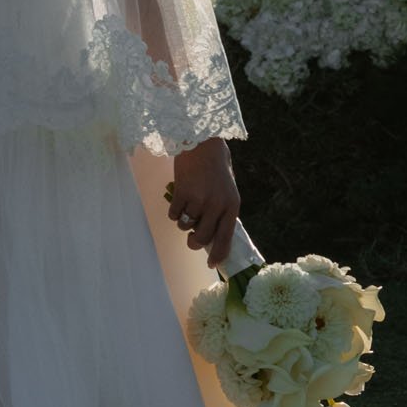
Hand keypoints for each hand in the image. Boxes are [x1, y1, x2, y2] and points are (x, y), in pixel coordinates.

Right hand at [165, 137, 240, 270]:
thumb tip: (213, 236)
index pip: (225, 238)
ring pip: (186, 226)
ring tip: (188, 205)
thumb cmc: (216, 167)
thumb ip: (222, 211)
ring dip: (184, 221)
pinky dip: (174, 210)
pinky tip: (180, 197)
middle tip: (191, 239)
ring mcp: (199, 200)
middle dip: (194, 242)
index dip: (217, 254)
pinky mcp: (182, 193)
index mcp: (232, 205)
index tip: (211, 264)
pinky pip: (174, 214)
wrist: (203, 143)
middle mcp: (217, 205)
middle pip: (202, 237)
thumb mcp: (228, 191)